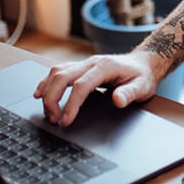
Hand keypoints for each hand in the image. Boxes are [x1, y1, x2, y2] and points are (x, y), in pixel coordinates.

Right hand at [34, 51, 156, 126]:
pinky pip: (58, 71)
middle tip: (53, 119)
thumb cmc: (142, 76)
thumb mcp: (142, 87)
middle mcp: (91, 63)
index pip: (81, 85)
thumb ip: (130, 93)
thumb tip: (118, 100)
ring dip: (47, 91)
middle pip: (62, 76)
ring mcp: (84, 64)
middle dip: (53, 98)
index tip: (66, 120)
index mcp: (105, 67)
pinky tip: (40, 93)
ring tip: (48, 112)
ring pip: (56, 72)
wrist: (144, 63)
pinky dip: (46, 82)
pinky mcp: (80, 68)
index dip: (71, 104)